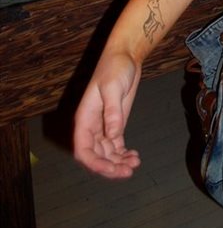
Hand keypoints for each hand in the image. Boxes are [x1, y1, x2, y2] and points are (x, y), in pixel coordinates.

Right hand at [73, 51, 141, 178]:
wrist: (125, 57)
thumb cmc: (115, 68)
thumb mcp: (113, 88)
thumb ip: (112, 112)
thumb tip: (113, 136)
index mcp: (85, 118)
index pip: (83, 149)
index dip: (94, 163)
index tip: (110, 169)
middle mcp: (91, 126)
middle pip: (96, 156)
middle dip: (110, 167)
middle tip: (128, 171)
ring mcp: (103, 126)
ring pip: (107, 153)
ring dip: (118, 162)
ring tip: (135, 163)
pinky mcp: (115, 124)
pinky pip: (116, 146)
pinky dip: (123, 154)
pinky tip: (134, 156)